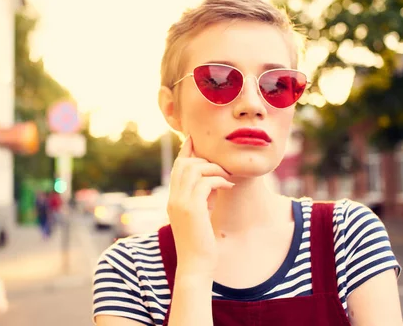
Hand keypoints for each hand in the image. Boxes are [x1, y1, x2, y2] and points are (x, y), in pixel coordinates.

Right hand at [167, 136, 233, 278]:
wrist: (196, 265)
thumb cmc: (200, 243)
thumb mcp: (200, 215)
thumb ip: (202, 198)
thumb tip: (214, 181)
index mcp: (173, 199)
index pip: (177, 168)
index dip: (185, 151)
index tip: (192, 138)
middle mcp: (173, 198)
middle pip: (184, 164)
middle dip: (204, 159)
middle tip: (222, 168)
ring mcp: (180, 203)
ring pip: (195, 169)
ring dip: (214, 169)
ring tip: (227, 178)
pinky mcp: (192, 209)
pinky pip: (206, 182)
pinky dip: (219, 180)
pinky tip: (229, 186)